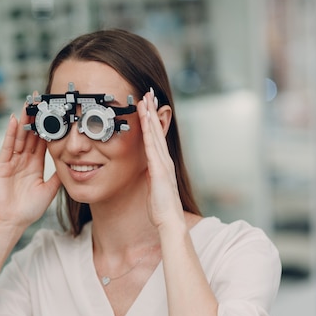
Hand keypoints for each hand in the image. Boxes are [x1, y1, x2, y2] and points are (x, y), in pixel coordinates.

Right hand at [0, 106, 60, 228]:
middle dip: (36, 118)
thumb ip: (59, 176)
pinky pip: (7, 146)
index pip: (43, 141)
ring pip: (20, 137)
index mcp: (36, 165)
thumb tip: (73, 164)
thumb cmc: (29, 209)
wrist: (12, 222)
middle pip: (31, 135)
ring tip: (28, 104)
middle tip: (40, 100)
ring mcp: (12, 161)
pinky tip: (13, 120)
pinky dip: (10, 133)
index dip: (48, 127)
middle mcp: (24, 160)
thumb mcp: (50, 190)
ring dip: (24, 120)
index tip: (54, 113)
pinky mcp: (2, 165)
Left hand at [138, 88, 184, 229]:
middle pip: (157, 131)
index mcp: (162, 164)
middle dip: (152, 112)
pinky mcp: (159, 170)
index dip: (151, 122)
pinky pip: (152, 146)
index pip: (155, 138)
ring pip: (155, 134)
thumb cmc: (161, 208)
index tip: (147, 107)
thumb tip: (147, 172)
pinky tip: (145, 119)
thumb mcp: (154, 188)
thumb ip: (151, 177)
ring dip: (150, 116)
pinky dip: (149, 131)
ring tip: (146, 100)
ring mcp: (163, 164)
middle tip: (148, 94)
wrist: (170, 221)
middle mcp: (165, 160)